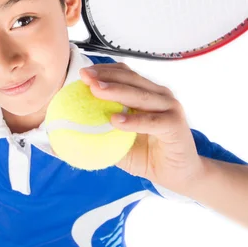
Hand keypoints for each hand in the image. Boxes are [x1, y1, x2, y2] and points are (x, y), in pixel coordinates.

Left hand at [80, 63, 203, 192]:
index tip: (83, 74)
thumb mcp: (118, 143)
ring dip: (116, 91)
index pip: (124, 74)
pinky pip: (152, 121)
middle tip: (85, 78)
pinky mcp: (175, 125)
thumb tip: (67, 132)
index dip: (104, 71)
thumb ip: (100, 132)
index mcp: (146, 93)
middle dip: (106, 76)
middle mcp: (159, 95)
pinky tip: (115, 121)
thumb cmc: (149, 155)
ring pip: (140, 95)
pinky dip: (133, 120)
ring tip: (95, 91)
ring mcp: (169, 108)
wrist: (180, 175)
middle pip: (130, 79)